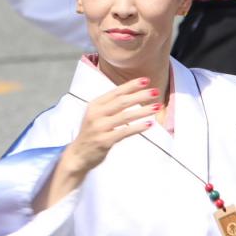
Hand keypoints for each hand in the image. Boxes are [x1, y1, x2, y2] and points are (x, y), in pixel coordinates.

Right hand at [34, 77, 159, 211]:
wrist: (78, 155)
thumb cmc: (91, 133)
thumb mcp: (96, 115)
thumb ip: (110, 106)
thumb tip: (132, 95)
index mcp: (95, 105)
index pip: (116, 92)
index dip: (131, 85)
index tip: (146, 80)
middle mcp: (96, 114)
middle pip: (122, 101)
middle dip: (140, 95)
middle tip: (155, 92)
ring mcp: (100, 127)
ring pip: (125, 116)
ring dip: (143, 111)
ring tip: (156, 107)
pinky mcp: (104, 141)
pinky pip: (124, 132)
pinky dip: (138, 127)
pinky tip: (149, 124)